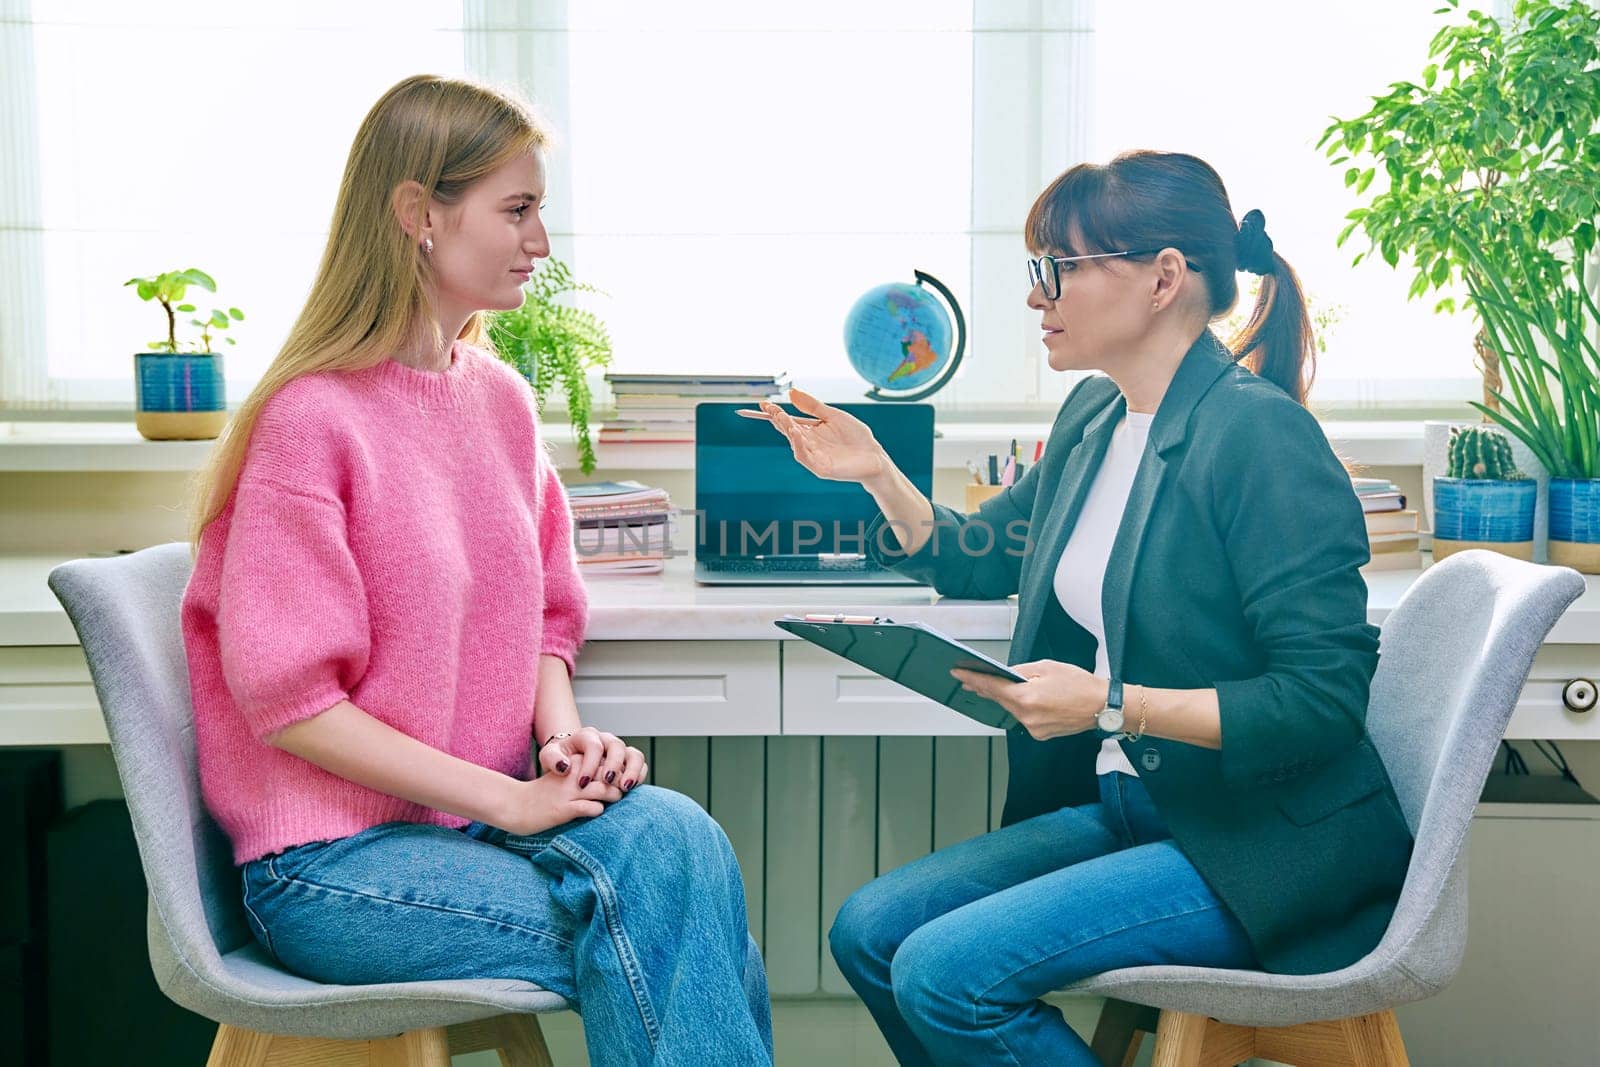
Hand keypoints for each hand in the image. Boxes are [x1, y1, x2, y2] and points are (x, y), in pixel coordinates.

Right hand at [499, 770, 617, 835]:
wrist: (516, 806)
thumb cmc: (546, 794)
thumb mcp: (566, 776)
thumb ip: (587, 774)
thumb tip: (616, 779)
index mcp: (573, 761)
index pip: (606, 761)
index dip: (618, 771)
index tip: (621, 780)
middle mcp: (572, 773)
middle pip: (608, 774)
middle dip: (620, 783)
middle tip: (622, 792)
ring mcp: (568, 791)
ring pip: (604, 789)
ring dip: (614, 796)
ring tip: (614, 800)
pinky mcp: (564, 809)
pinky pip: (591, 808)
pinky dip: (598, 810)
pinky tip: (596, 810)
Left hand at [539, 726, 648, 792]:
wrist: (569, 759)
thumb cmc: (559, 759)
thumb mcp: (548, 756)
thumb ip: (552, 759)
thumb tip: (565, 767)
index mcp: (587, 736)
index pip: (594, 745)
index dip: (590, 764)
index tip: (582, 783)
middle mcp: (606, 740)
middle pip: (617, 746)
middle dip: (614, 765)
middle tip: (607, 782)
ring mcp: (619, 750)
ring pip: (634, 754)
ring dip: (632, 770)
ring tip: (624, 787)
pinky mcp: (628, 761)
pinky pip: (641, 764)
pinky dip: (639, 775)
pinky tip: (630, 788)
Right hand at [742, 388, 891, 484]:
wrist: (875, 455)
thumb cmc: (856, 436)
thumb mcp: (833, 415)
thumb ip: (812, 406)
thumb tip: (791, 392)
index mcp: (810, 431)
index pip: (788, 422)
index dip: (775, 413)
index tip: (764, 404)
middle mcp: (809, 444)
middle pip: (788, 432)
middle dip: (779, 421)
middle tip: (771, 410)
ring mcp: (814, 457)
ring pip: (795, 444)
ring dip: (788, 431)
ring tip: (783, 418)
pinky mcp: (821, 468)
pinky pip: (806, 457)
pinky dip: (799, 446)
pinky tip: (797, 433)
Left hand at [951, 660, 1108, 740]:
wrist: (1103, 706)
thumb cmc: (1080, 684)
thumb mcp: (1048, 667)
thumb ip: (1022, 671)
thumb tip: (1006, 674)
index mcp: (1027, 699)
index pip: (993, 687)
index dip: (973, 679)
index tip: (958, 673)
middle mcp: (1028, 717)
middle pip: (1000, 700)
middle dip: (985, 688)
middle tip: (968, 678)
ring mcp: (1034, 728)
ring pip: (1011, 710)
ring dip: (1003, 698)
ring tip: (991, 685)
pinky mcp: (1040, 734)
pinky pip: (1023, 718)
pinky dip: (1019, 707)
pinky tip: (1019, 698)